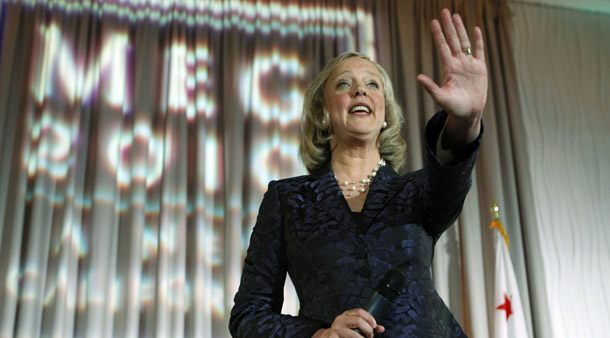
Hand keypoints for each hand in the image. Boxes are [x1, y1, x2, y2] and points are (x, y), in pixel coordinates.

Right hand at [312, 308, 384, 337]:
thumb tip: (382, 328)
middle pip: (358, 320)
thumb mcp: (354, 326)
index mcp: (346, 314)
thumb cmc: (344, 332)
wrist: (328, 337)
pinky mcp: (333, 337)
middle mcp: (341, 319)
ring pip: (353, 334)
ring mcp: (336, 328)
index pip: (359, 311)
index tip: (375, 325)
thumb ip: (368, 326)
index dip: (369, 317)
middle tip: (370, 335)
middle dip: (368, 329)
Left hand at [417, 8, 487, 123]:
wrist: (469, 113)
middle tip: (444, 11)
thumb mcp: (440, 97)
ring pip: (464, 42)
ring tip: (456, 16)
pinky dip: (478, 40)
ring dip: (461, 29)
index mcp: (448, 68)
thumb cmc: (453, 107)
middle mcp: (458, 63)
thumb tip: (418, 77)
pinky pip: (479, 51)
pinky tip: (475, 29)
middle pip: (453, 40)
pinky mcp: (480, 68)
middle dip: (448, 26)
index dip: (438, 34)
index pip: (442, 46)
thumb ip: (430, 87)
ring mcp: (469, 64)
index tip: (433, 22)